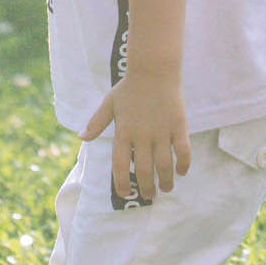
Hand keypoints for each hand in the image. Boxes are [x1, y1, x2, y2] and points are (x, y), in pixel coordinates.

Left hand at [83, 70, 191, 202]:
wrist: (153, 69)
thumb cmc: (130, 87)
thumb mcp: (109, 103)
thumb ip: (96, 122)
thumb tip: (82, 137)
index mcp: (123, 130)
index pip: (119, 163)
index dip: (121, 182)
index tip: (125, 194)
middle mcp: (142, 134)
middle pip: (143, 169)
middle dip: (146, 187)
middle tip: (150, 196)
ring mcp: (161, 131)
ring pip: (164, 165)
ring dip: (165, 181)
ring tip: (165, 188)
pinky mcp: (179, 126)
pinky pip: (183, 151)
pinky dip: (183, 164)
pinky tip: (181, 171)